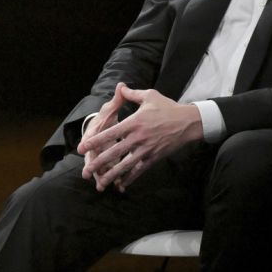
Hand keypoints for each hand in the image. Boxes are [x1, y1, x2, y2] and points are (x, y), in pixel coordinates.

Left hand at [77, 85, 202, 191]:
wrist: (188, 122)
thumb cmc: (168, 107)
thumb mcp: (149, 96)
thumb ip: (132, 94)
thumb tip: (120, 87)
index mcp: (134, 122)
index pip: (110, 133)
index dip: (95, 141)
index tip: (83, 147)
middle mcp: (138, 137)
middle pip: (115, 152)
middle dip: (99, 162)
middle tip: (86, 171)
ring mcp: (146, 149)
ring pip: (126, 165)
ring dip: (112, 175)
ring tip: (100, 183)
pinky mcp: (154, 158)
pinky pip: (140, 170)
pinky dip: (130, 178)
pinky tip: (121, 185)